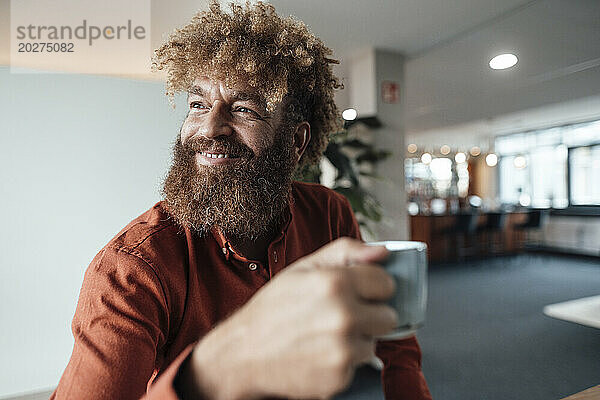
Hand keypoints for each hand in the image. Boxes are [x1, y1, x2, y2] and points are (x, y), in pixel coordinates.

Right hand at [186, 237, 397, 399]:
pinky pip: (358, 365)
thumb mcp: (303, 268)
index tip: (359, 291)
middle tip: (341, 315)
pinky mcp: (340, 377)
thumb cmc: (273, 308)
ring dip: (356, 340)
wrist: (244, 353)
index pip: (386, 283)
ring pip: (374, 342)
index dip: (372, 287)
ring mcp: (342, 349)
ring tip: (325, 335)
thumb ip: (346, 252)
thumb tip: (382, 252)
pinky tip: (320, 352)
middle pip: (388, 316)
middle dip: (369, 315)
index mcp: (335, 282)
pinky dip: (344, 361)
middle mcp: (343, 316)